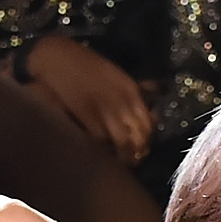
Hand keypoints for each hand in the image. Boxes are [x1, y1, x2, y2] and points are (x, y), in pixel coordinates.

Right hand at [20, 34, 154, 167]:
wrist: (59, 58)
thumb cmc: (87, 65)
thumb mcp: (118, 74)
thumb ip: (138, 87)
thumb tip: (161, 92)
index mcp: (132, 90)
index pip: (150, 123)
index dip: (148, 140)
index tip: (143, 148)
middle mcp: (123, 101)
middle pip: (140, 136)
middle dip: (138, 152)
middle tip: (132, 160)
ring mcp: (106, 109)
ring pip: (124, 142)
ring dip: (123, 156)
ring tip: (119, 162)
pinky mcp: (88, 115)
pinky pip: (102, 141)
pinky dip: (104, 151)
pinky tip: (102, 155)